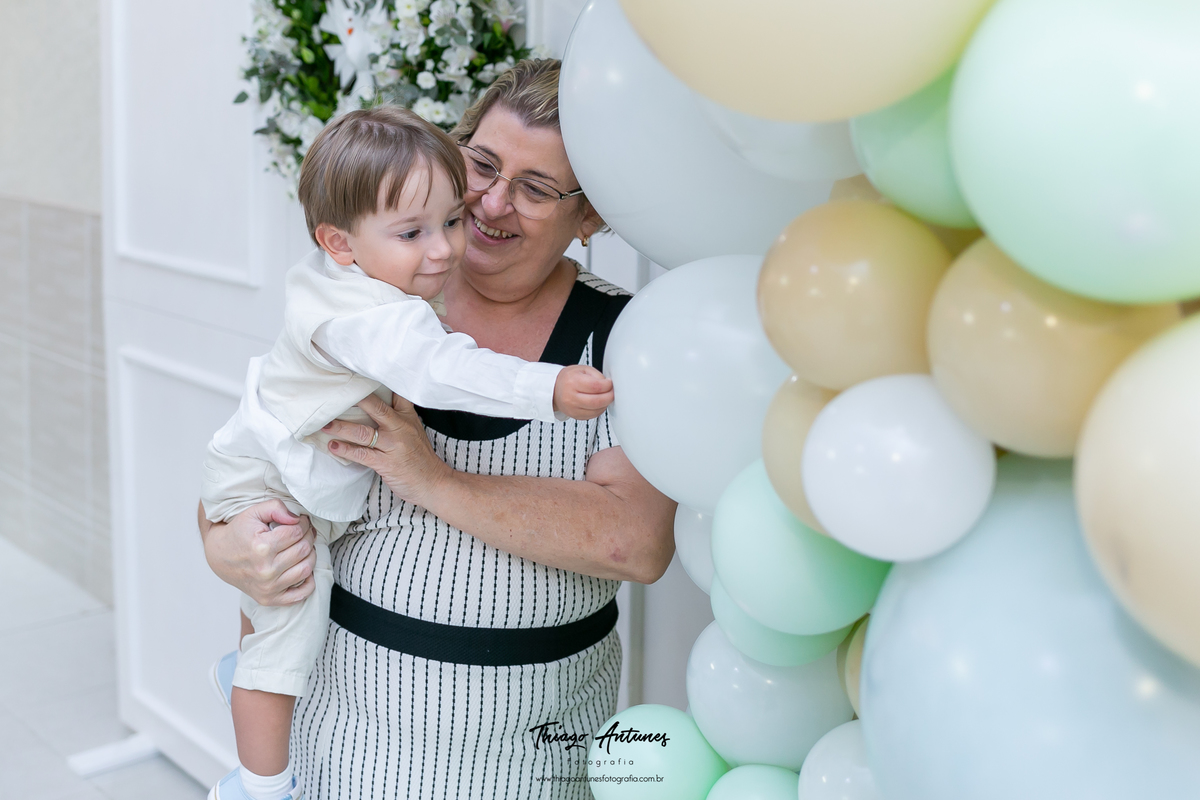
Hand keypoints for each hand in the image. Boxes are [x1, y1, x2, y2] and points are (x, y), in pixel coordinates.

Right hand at [198, 500, 315, 605]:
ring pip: (306, 569)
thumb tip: (297, 518)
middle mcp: (265, 570)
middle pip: (303, 549)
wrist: (220, 556)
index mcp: (261, 548)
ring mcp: (268, 587)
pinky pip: (301, 595)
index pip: (297, 532)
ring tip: (303, 547)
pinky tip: (302, 569)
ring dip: (310, 555)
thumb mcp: (253, 512)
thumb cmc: (239, 533)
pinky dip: (308, 582)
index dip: (303, 523)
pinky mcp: (269, 599)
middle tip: (304, 532)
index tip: (301, 521)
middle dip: (308, 536)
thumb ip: (276, 508)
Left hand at [323, 392, 452, 506]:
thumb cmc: (420, 457)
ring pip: (363, 432)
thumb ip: (398, 417)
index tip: (360, 375)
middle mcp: (400, 427)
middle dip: (356, 400)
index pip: (395, 394)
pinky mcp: (385, 463)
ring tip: (325, 425)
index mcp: (407, 417)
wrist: (433, 482)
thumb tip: (374, 405)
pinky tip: (333, 446)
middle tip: (337, 393)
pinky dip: (345, 450)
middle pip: (376, 408)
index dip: (378, 383)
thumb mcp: (414, 430)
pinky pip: (361, 454)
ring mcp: (392, 445)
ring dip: (341, 428)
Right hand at [553, 365, 613, 419]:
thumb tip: (608, 385)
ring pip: (596, 410)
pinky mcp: (575, 416)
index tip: (610, 383)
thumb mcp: (583, 369)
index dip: (607, 385)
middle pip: (597, 401)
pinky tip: (599, 403)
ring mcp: (572, 408)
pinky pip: (593, 416)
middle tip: (612, 392)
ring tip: (605, 397)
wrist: (555, 389)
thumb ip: (597, 375)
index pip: (595, 386)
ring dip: (605, 404)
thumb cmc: (569, 378)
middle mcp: (571, 397)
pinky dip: (600, 410)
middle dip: (609, 396)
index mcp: (573, 382)